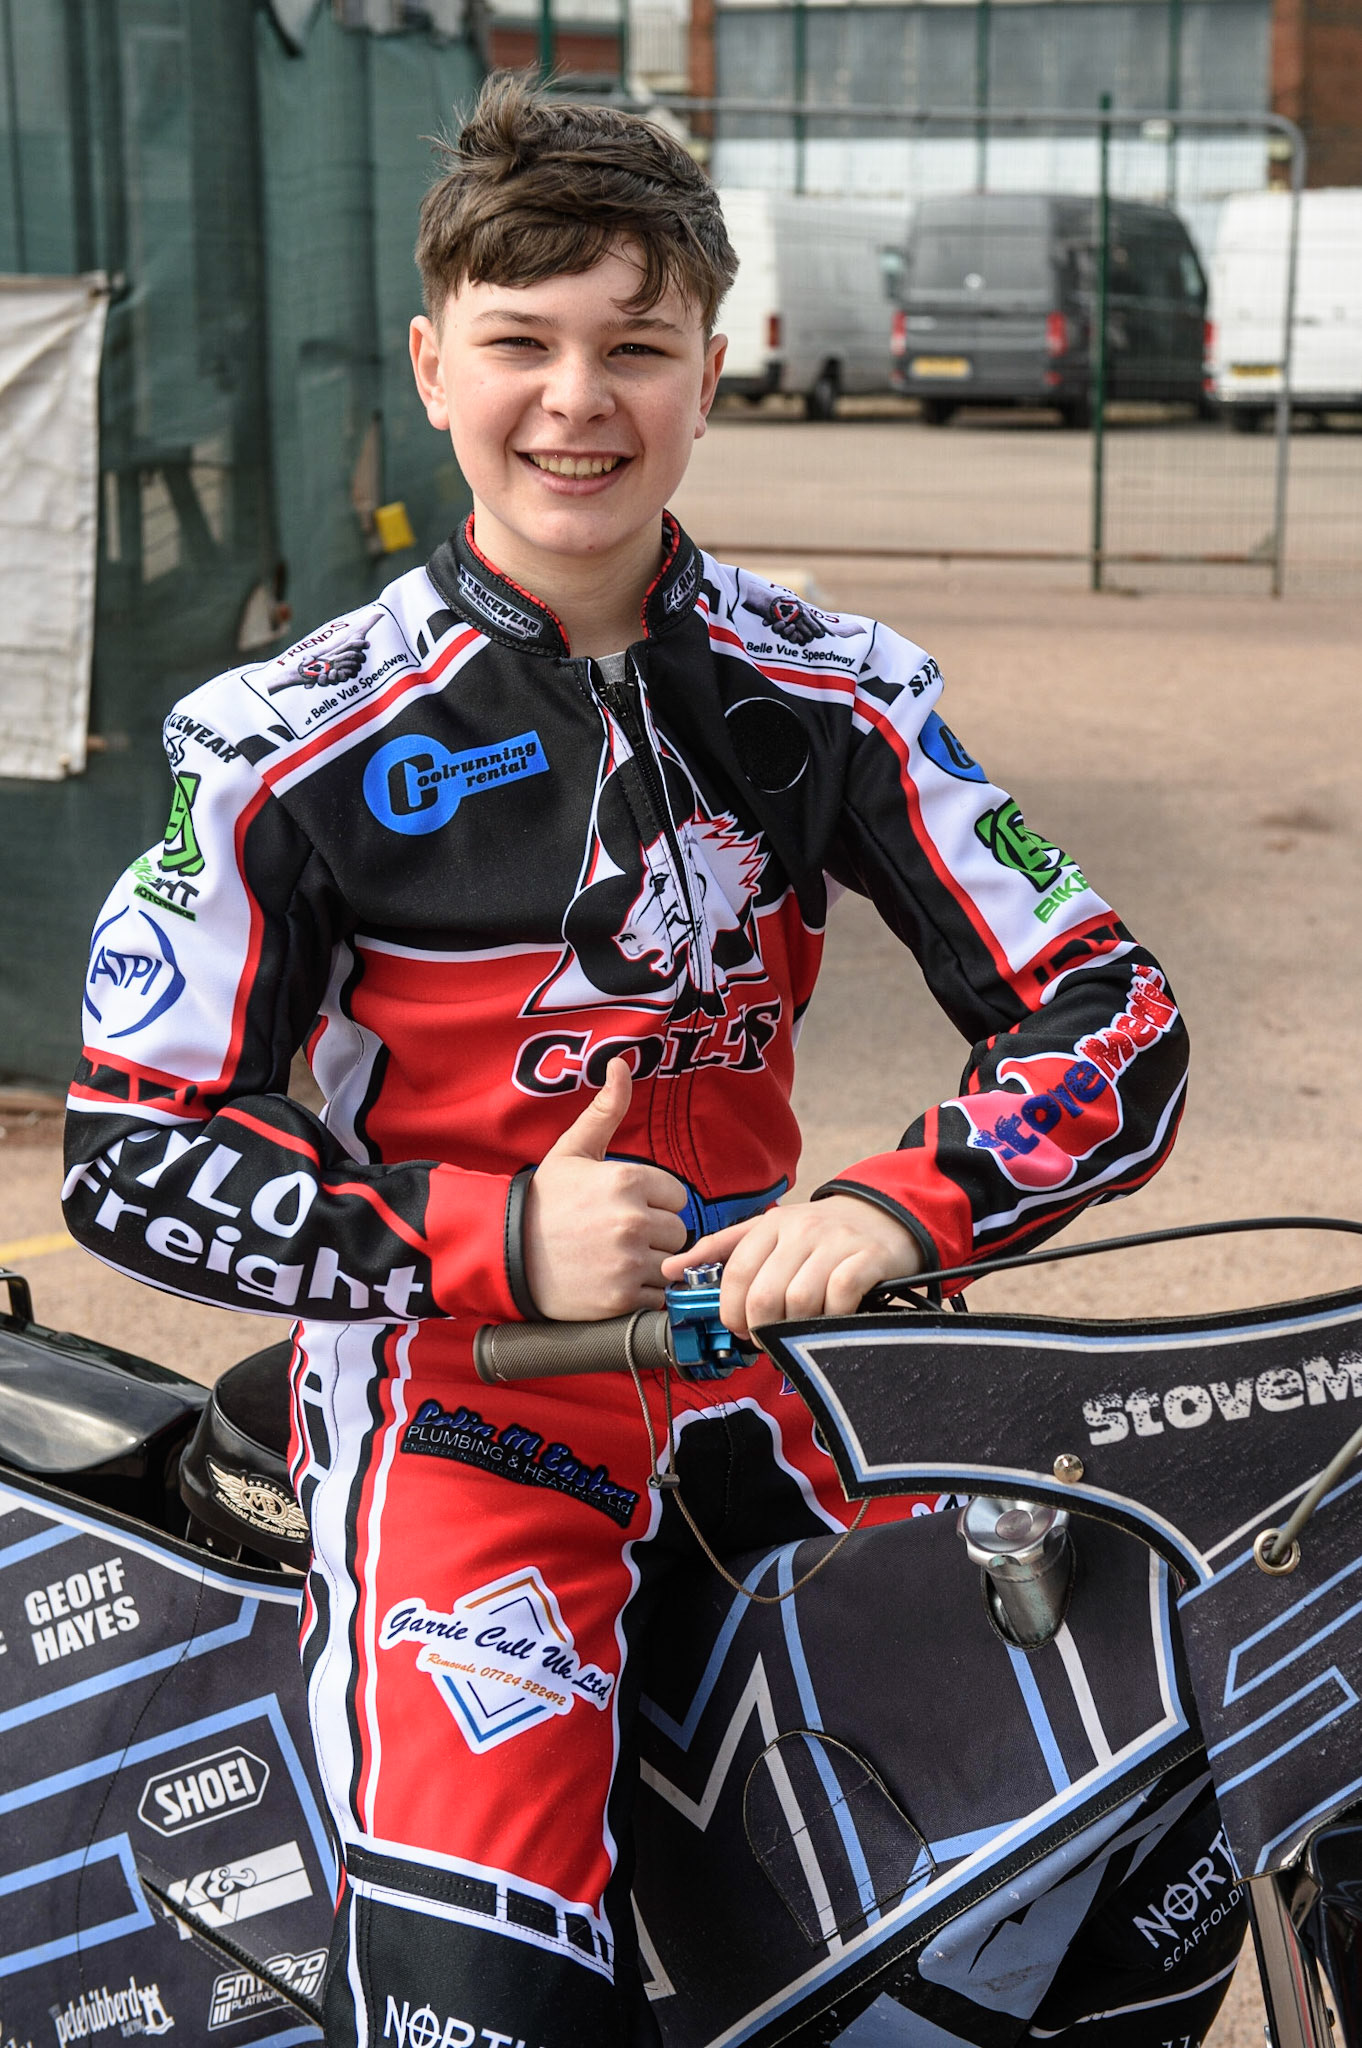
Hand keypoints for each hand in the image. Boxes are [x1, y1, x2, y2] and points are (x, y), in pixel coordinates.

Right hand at [523, 1059, 688, 1319]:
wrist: (506, 1255)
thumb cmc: (545, 1201)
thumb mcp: (573, 1149)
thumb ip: (605, 1110)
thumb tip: (621, 1063)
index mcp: (627, 1180)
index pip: (677, 1195)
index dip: (654, 1202)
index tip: (626, 1207)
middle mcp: (633, 1220)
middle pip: (677, 1231)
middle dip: (655, 1234)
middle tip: (619, 1235)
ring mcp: (628, 1261)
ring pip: (670, 1263)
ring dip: (651, 1264)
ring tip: (616, 1257)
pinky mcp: (623, 1298)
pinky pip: (658, 1296)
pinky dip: (642, 1293)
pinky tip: (614, 1280)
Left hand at [662, 1196, 922, 1341]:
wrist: (883, 1215)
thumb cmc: (818, 1233)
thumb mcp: (767, 1231)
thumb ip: (719, 1251)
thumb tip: (669, 1270)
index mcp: (770, 1225)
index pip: (736, 1273)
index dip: (731, 1310)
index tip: (738, 1328)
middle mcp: (801, 1230)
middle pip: (765, 1294)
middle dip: (761, 1328)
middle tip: (768, 1339)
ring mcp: (835, 1243)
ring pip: (800, 1299)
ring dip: (796, 1327)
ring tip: (800, 1332)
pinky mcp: (868, 1257)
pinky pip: (841, 1295)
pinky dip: (833, 1316)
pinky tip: (833, 1320)